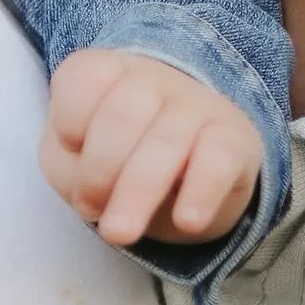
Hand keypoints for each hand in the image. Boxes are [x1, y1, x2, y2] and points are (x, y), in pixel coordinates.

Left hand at [39, 46, 262, 245]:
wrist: (187, 167)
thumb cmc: (116, 156)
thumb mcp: (74, 159)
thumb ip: (70, 169)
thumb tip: (93, 195)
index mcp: (105, 71)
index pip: (82, 80)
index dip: (68, 124)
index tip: (70, 153)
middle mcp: (151, 78)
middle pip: (120, 116)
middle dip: (100, 171)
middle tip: (92, 213)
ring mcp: (196, 103)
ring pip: (165, 143)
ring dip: (138, 193)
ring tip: (120, 233)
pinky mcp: (235, 137)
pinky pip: (219, 160)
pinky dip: (201, 193)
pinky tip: (186, 221)